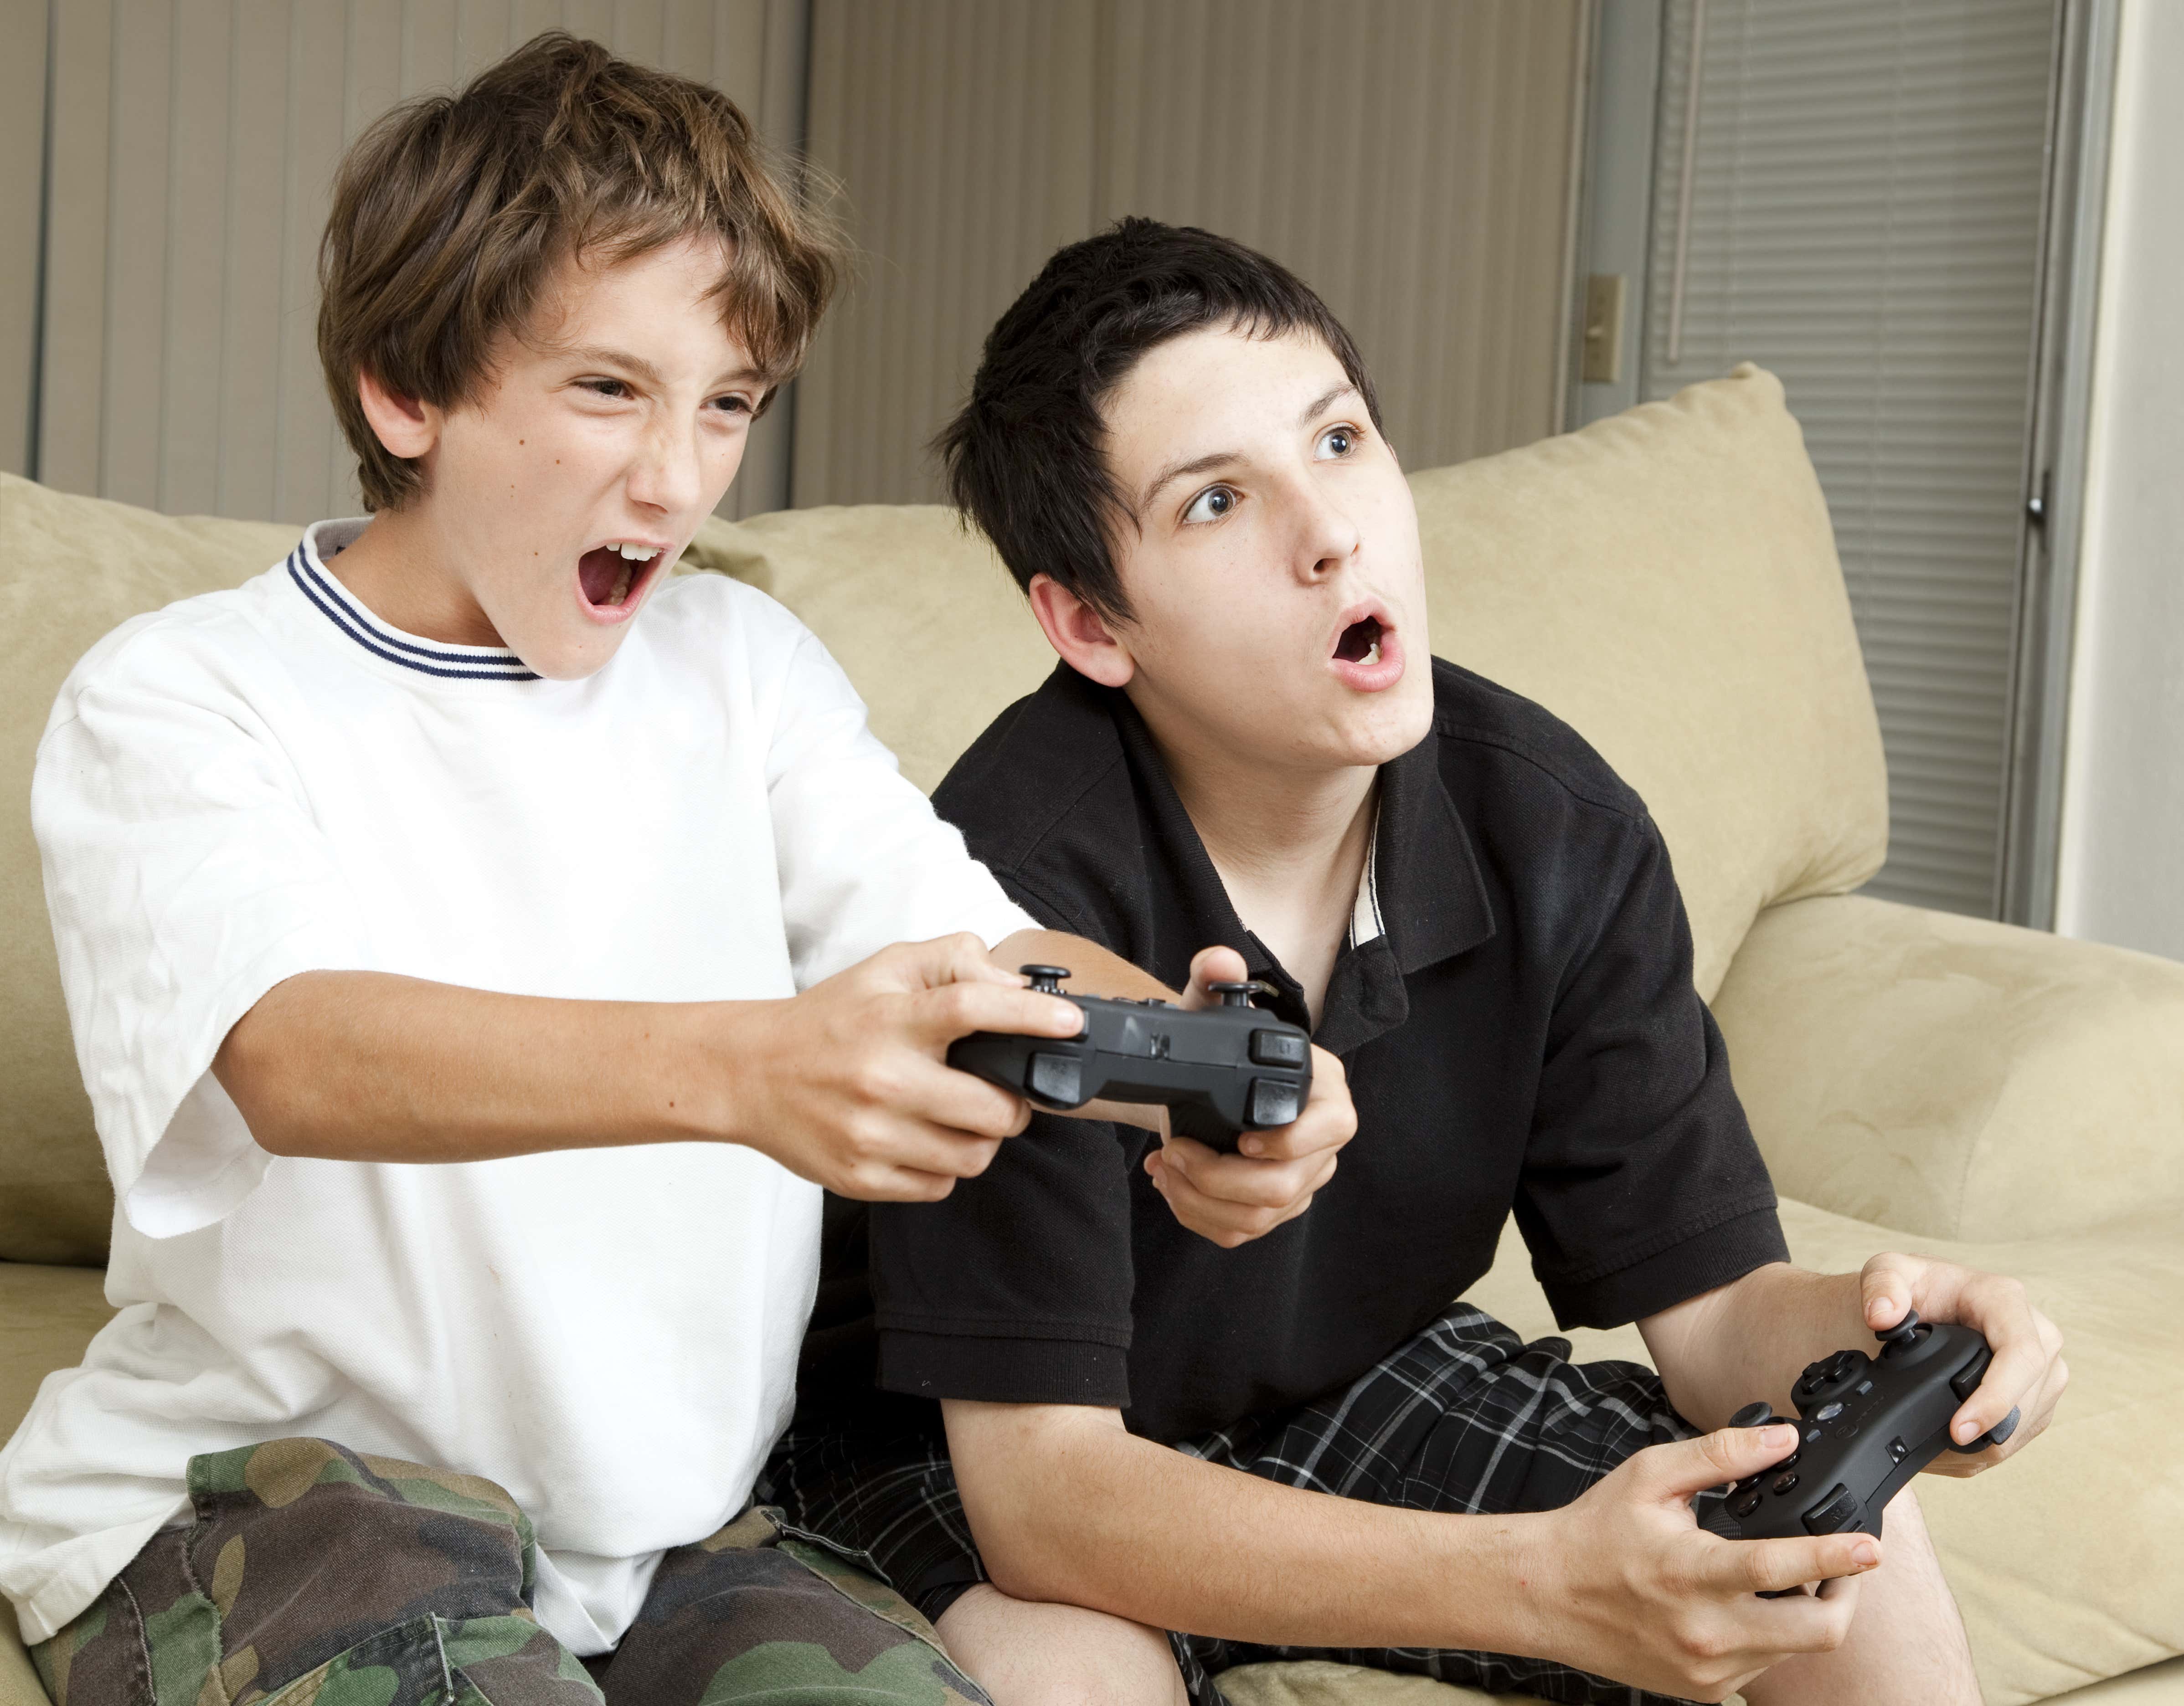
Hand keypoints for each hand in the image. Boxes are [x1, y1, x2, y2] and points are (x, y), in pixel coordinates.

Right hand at [725, 934, 1081, 1199]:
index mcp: (889, 1019)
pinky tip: (923, 1139)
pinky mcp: (861, 1178)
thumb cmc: (829, 1021)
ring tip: (960, 1115)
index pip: (972, 1009)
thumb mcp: (885, 969)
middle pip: (991, 1108)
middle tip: (1002, 1090)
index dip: (1031, 1018)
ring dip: (982, 1138)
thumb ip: (952, 961)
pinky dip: (944, 1166)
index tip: (1069, 1023)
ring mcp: (870, 1136)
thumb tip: (1014, 987)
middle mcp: (881, 1079)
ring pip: (973, 1157)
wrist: (748, 1074)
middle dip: (1013, 1103)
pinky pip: (938, 1186)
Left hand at [1141, 946, 1355, 1247]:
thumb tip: (1219, 960)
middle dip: (1219, 1178)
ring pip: (1260, 1217)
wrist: (1202, 1084)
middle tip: (1175, 1151)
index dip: (1290, 1143)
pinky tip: (1172, 1186)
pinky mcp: (1273, 1207)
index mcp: (1326, 1094)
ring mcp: (1301, 1179)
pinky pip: (1241, 1231)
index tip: (1241, 1141)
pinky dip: (1198, 1215)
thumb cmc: (1216, 1047)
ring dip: (1201, 1200)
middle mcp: (1322, 1142)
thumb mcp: (1209, 1008)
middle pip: (1288, 1186)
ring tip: (1166, 1167)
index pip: (1335, 1128)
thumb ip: (1213, 979)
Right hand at [1528, 1425, 1878, 1700]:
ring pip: (1794, 1650)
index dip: (1832, 1557)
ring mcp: (1708, 1669)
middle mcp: (1704, 1631)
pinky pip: (1764, 1667)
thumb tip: (1783, 1440)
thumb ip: (1720, 1454)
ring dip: (1807, 1615)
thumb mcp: (1651, 1476)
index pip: (1776, 1569)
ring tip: (1787, 1580)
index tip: (1871, 1547)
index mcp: (1688, 1573)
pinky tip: (1746, 1607)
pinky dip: (1772, 1636)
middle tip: (1848, 1565)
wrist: (1545, 1595)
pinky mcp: (1704, 1690)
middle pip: (1815, 1631)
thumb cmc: (1596, 1531)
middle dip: (1846, 1595)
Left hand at [1858, 1253, 2066, 1473]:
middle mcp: (2036, 1331)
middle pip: (2029, 1396)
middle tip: (1939, 1445)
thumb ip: (1880, 1286)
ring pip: (2028, 1422)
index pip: (2021, 1354)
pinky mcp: (2038, 1395)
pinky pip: (2024, 1433)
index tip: (1959, 1429)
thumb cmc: (1906, 1289)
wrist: (1913, 1307)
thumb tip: (1883, 1316)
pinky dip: (1990, 1447)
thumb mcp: (1884, 1271)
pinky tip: (1957, 1446)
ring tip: (1941, 1447)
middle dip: (1986, 1429)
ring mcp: (2043, 1366)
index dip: (1995, 1398)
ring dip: (1988, 1443)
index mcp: (2003, 1299)